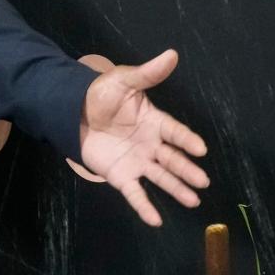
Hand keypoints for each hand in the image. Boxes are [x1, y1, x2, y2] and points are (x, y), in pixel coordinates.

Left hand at [77, 49, 208, 226]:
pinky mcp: (120, 175)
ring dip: (175, 189)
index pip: (174, 131)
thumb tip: (171, 54)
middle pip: (172, 158)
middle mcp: (150, 144)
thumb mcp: (123, 81)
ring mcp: (136, 161)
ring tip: (193, 201)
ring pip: (160, 177)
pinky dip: (144, 206)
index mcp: (154, 121)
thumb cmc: (101, 95)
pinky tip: (156, 220)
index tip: (200, 148)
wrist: (72, 112)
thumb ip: (147, 74)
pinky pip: (134, 193)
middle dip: (187, 169)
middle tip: (202, 181)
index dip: (186, 139)